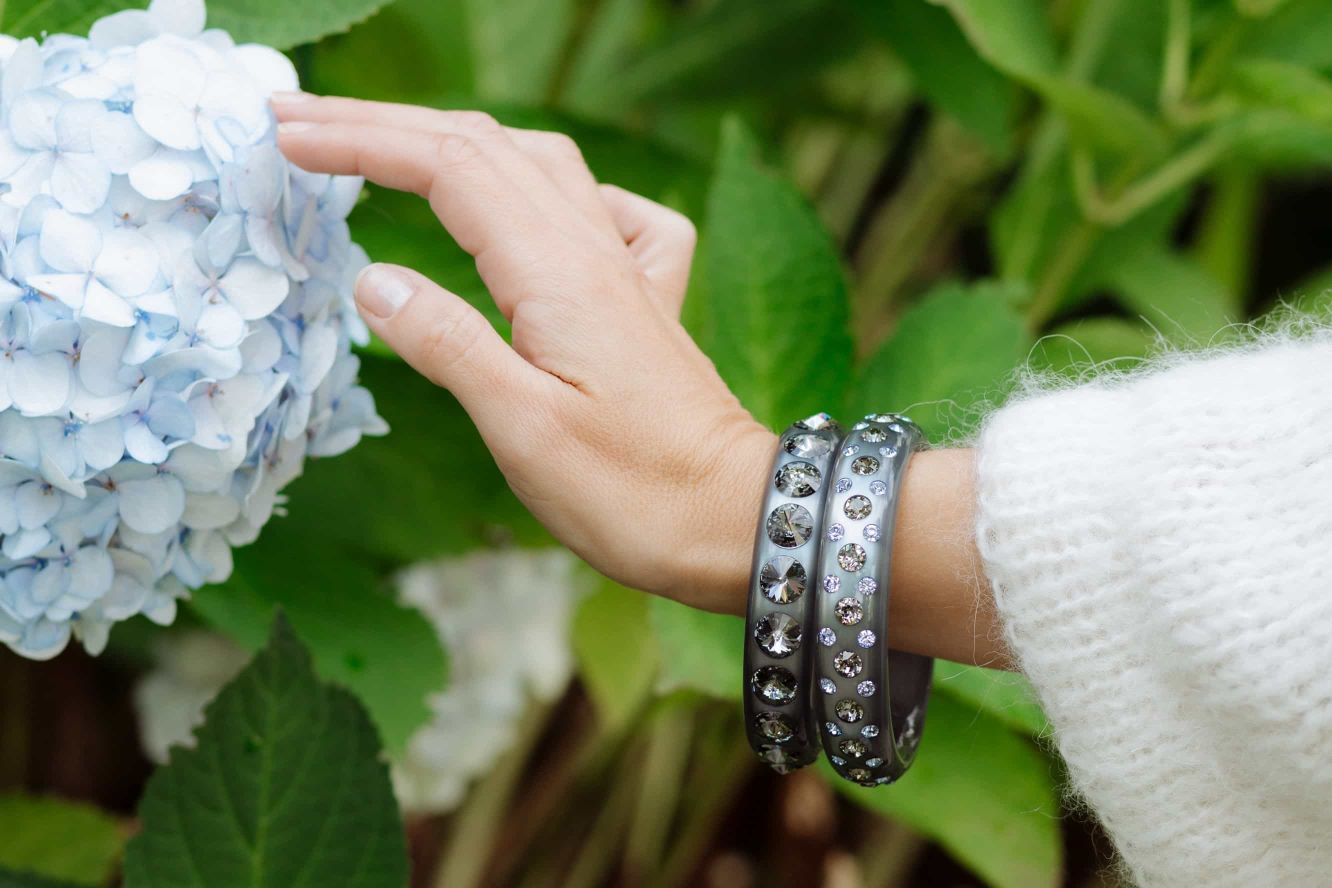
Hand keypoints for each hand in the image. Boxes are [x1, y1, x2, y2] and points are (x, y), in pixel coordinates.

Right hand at [272, 93, 775, 612]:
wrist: (734, 518)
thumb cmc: (633, 491)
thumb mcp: (522, 429)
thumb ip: (447, 345)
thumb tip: (372, 277)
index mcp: (559, 275)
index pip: (448, 169)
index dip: (364, 142)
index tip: (287, 137)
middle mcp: (596, 252)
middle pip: (484, 148)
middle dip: (387, 126)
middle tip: (298, 122)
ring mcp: (627, 271)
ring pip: (539, 165)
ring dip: (456, 141)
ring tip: (389, 145)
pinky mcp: (646, 301)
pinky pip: (604, 210)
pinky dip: (551, 186)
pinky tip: (539, 205)